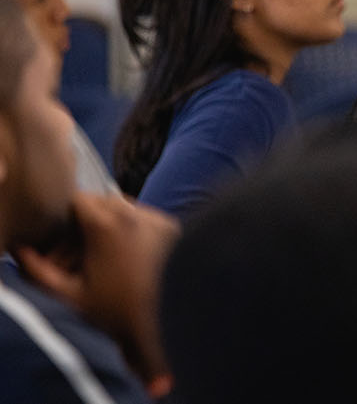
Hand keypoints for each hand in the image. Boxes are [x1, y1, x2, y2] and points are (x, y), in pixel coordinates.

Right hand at [16, 195, 179, 384]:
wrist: (173, 322)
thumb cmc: (118, 311)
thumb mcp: (69, 295)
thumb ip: (37, 271)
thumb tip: (18, 249)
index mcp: (105, 223)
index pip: (75, 199)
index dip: (62, 218)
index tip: (58, 241)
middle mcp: (133, 212)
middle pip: (100, 203)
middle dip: (85, 223)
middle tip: (78, 254)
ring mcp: (157, 218)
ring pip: (123, 208)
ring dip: (109, 225)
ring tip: (103, 259)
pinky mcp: (174, 227)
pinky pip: (145, 218)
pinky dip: (133, 230)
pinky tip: (129, 258)